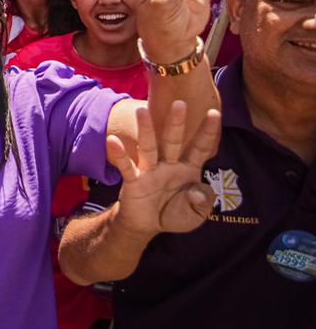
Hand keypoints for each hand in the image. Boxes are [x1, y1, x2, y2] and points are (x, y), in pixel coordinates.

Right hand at [110, 102, 220, 238]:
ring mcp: (150, 171)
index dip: (207, 132)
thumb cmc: (174, 214)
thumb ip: (203, 202)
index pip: (200, 148)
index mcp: (188, 169)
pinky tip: (113, 141)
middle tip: (180, 103)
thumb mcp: (196, 214)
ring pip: (149, 147)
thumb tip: (196, 191)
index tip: (215, 112)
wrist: (148, 225)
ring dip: (146, 130)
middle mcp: (169, 165)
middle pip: (173, 141)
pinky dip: (120, 154)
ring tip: (142, 112)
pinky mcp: (134, 181)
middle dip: (176, 123)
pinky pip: (127, 166)